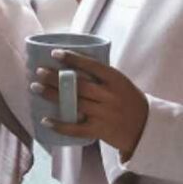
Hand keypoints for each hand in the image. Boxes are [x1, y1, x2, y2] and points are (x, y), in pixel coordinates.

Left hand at [33, 50, 149, 157]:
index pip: (93, 66)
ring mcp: (105, 114)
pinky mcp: (100, 130)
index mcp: (116, 81)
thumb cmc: (129, 101)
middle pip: (78, 85)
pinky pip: (76, 128)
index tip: (55, 53)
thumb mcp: (121, 84)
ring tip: (35, 87)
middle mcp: (110, 96)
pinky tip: (45, 120)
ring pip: (74, 103)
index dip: (73, 59)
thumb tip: (71, 63)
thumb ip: (101, 76)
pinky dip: (59, 125)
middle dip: (55, 78)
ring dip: (52, 95)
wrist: (147, 128)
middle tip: (38, 71)